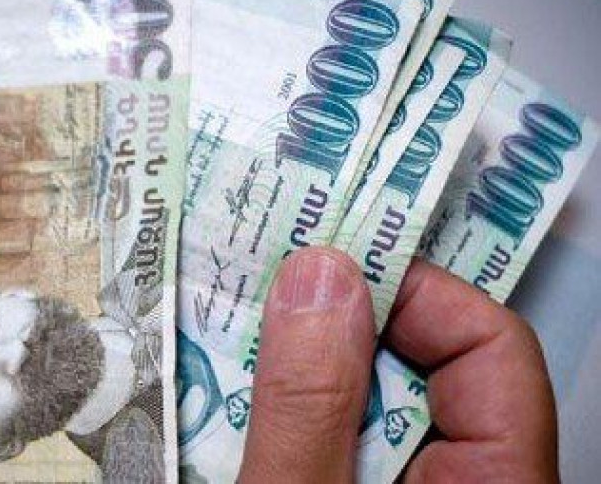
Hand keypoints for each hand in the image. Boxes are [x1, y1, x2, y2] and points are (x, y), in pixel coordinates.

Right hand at [237, 247, 557, 482]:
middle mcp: (462, 483)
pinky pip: (339, 436)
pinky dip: (293, 412)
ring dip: (304, 370)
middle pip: (425, 364)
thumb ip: (309, 404)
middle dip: (340, 321)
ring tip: (238, 346)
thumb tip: (318, 273)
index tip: (326, 267)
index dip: (415, 290)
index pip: (492, 348)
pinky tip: (241, 405)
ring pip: (371, 400)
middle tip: (265, 292)